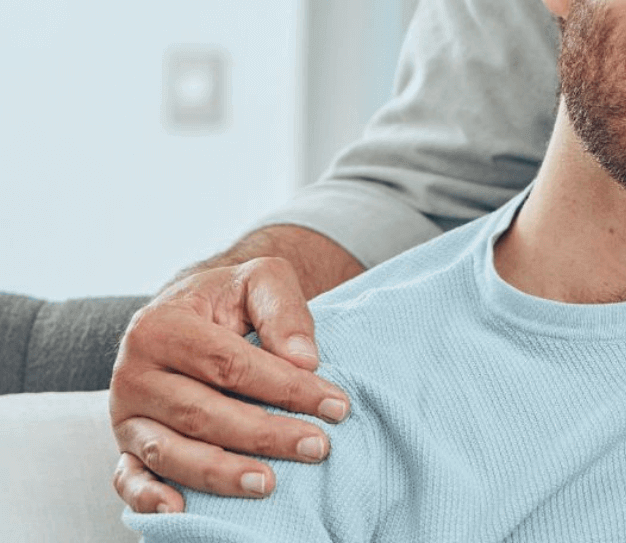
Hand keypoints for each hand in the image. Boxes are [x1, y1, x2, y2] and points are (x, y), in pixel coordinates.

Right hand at [109, 257, 349, 513]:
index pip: (230, 365)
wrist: (190, 309)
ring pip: (170, 451)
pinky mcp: (125, 444)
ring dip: (220, 473)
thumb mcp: (260, 279)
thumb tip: (305, 360)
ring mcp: (126, 414)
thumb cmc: (228, 298)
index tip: (335, 405)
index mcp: (160, 327)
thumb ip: (282, 311)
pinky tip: (180, 510)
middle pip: (202, 412)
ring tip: (268, 484)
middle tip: (317, 447)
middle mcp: (133, 373)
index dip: (284, 388)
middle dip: (264, 434)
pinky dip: (148, 497)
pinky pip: (128, 478)